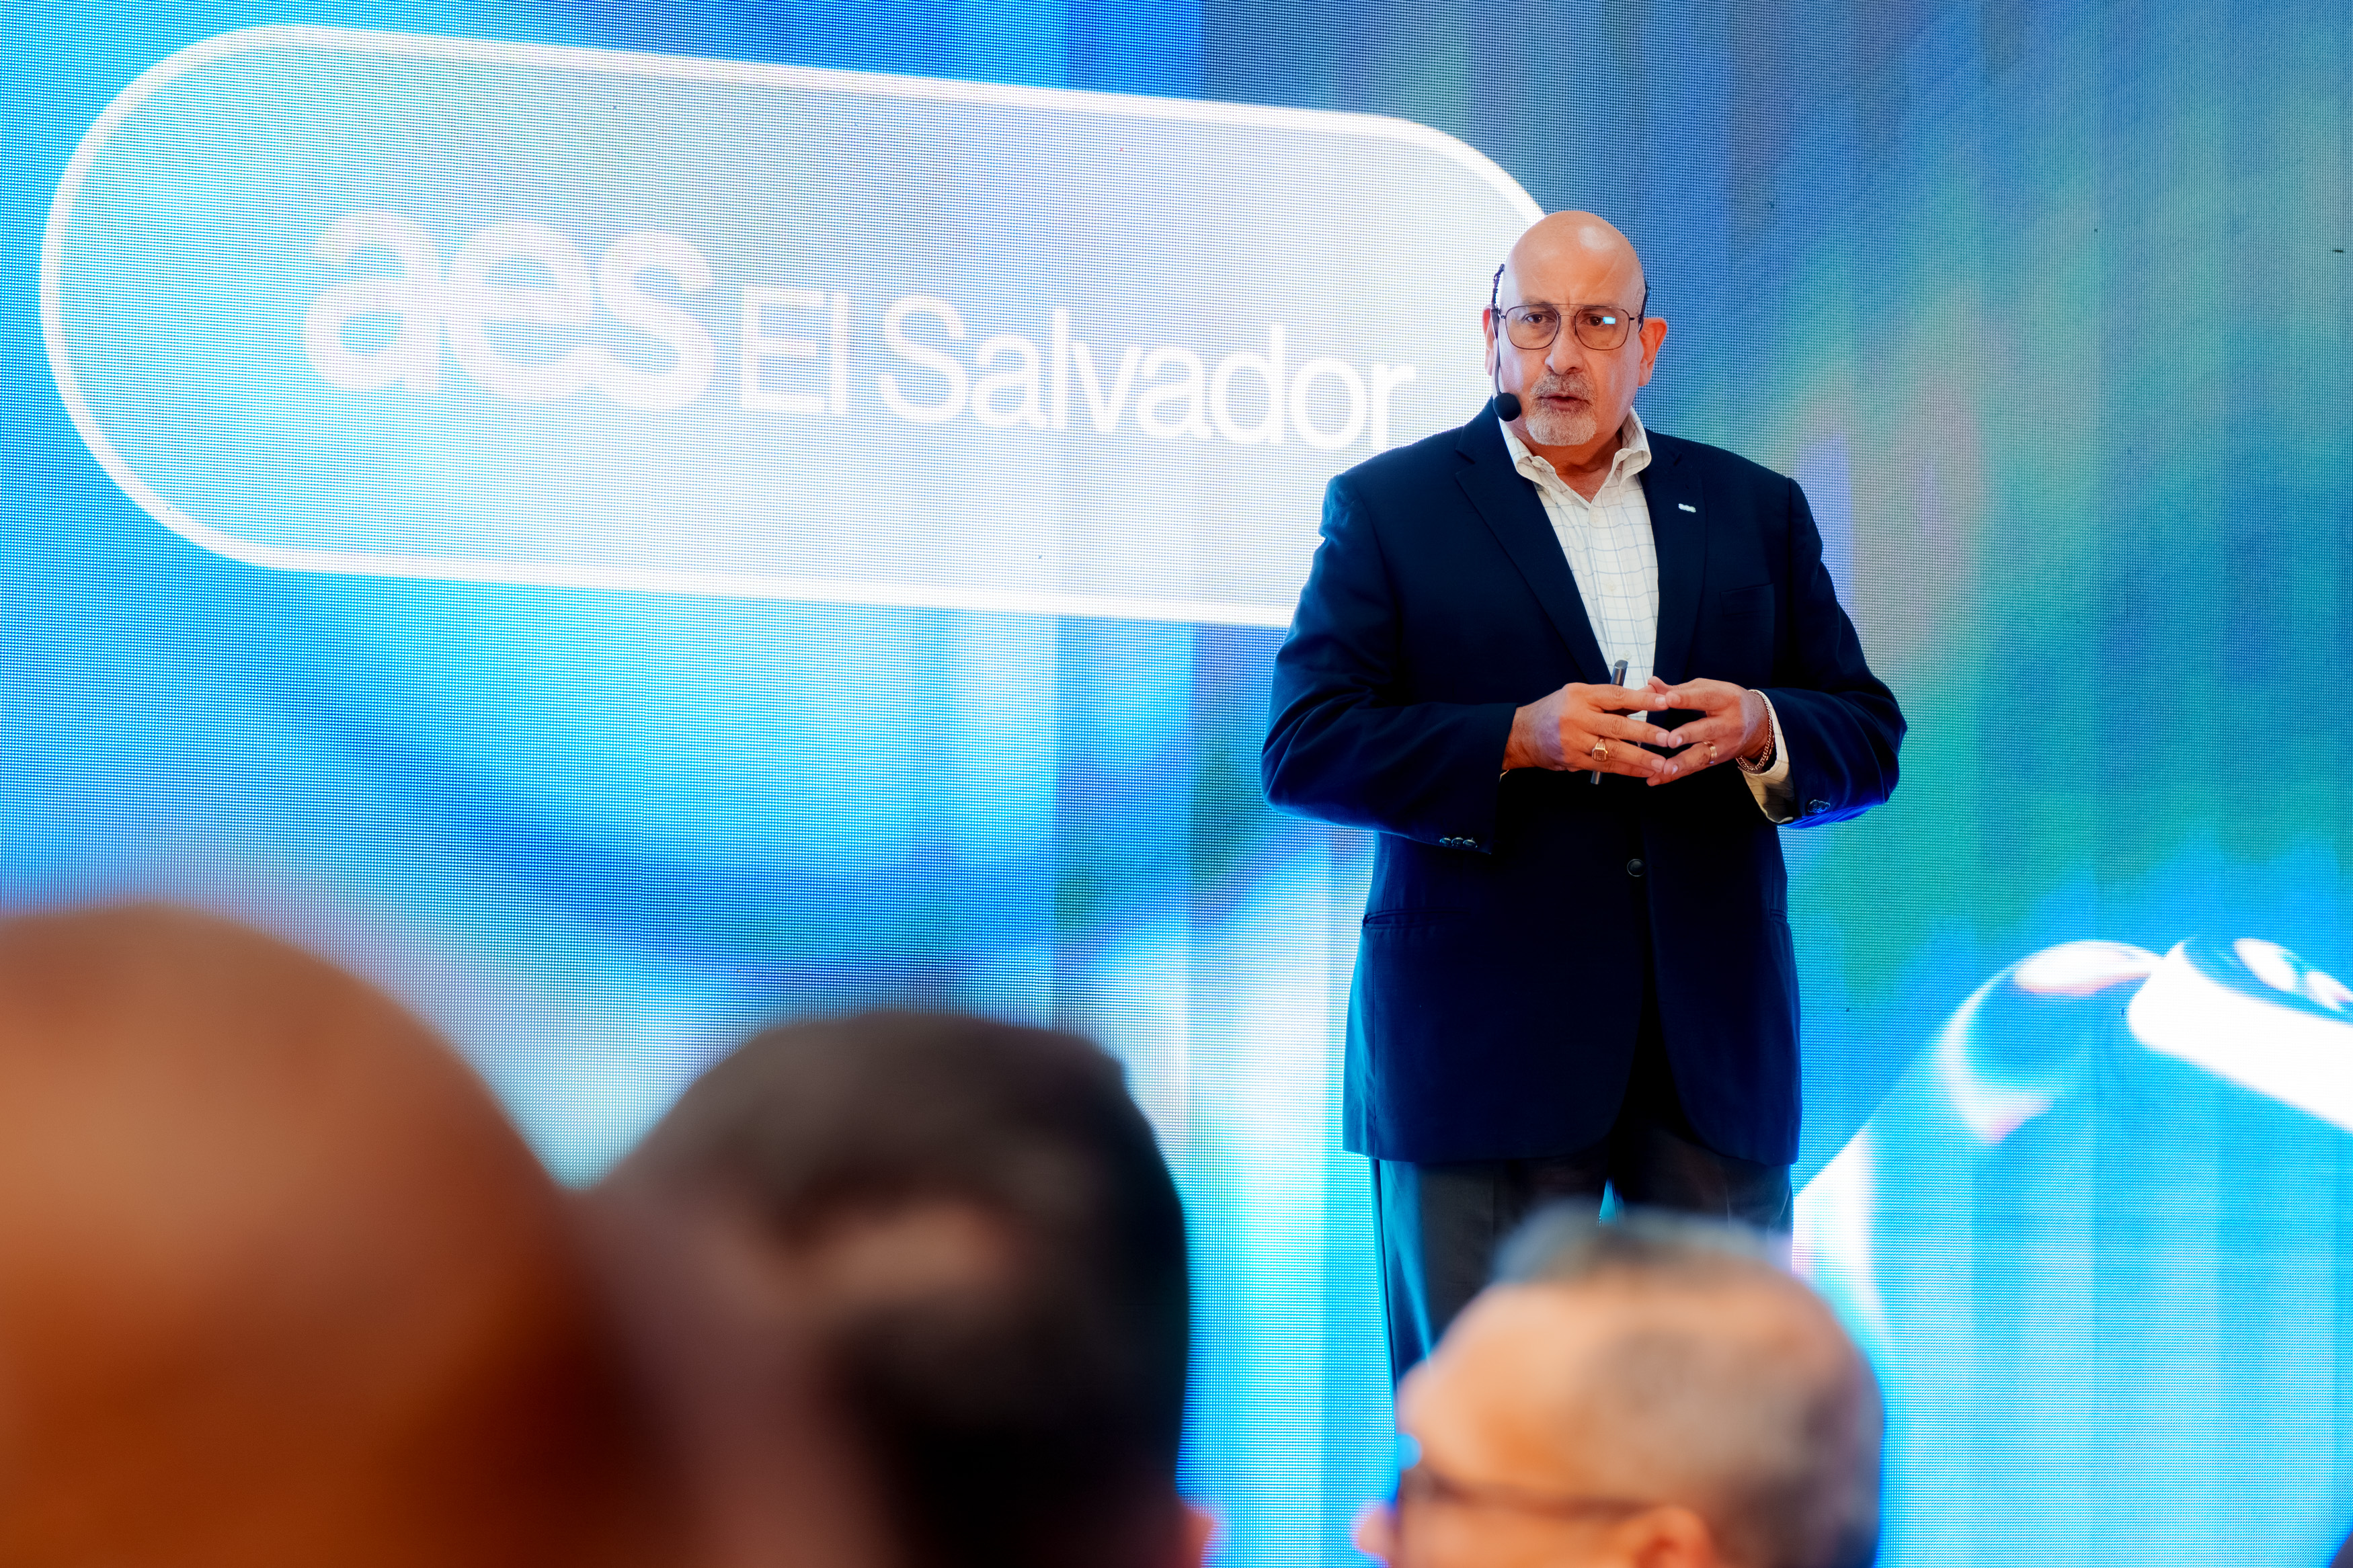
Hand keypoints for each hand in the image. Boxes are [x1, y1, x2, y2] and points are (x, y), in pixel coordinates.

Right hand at [1503, 680, 1682, 778]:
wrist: (1522, 734)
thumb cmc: (1555, 711)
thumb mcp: (1579, 695)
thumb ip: (1612, 698)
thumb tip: (1649, 693)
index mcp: (1581, 695)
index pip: (1616, 695)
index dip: (1642, 699)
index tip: (1664, 702)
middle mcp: (1577, 717)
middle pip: (1617, 725)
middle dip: (1646, 733)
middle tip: (1668, 738)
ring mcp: (1574, 741)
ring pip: (1613, 750)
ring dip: (1640, 758)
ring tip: (1661, 762)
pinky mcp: (1573, 760)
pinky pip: (1605, 765)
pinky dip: (1626, 769)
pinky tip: (1643, 771)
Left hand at [1639, 677, 1768, 784]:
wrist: (1759, 724)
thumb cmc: (1726, 701)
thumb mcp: (1709, 690)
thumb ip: (1678, 689)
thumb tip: (1651, 683)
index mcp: (1726, 699)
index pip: (1706, 697)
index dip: (1687, 698)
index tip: (1668, 698)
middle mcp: (1729, 723)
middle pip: (1707, 729)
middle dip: (1688, 734)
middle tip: (1670, 739)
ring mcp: (1725, 744)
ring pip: (1703, 754)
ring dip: (1683, 762)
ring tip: (1665, 768)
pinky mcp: (1719, 760)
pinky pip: (1696, 768)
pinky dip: (1677, 775)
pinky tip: (1658, 778)